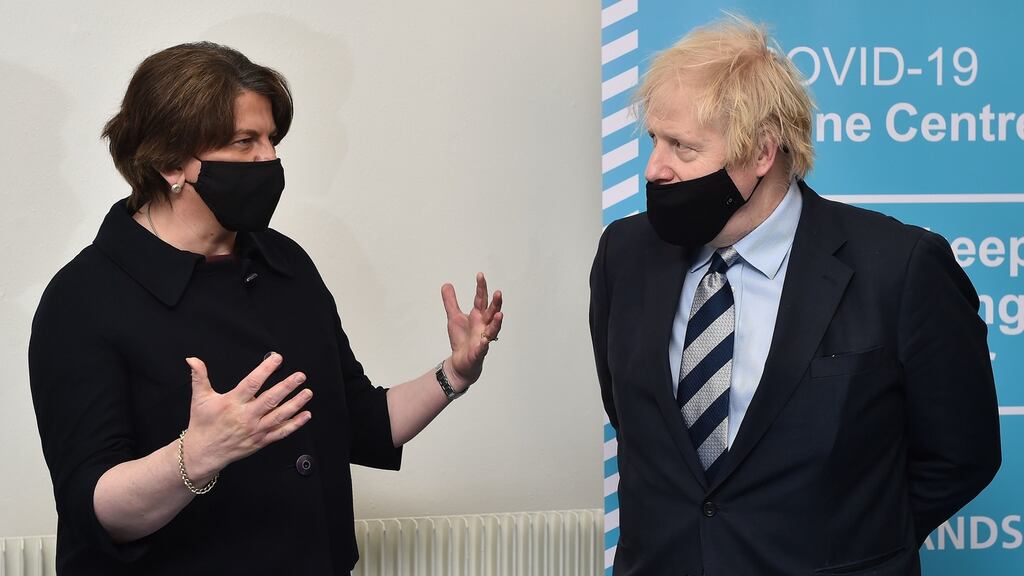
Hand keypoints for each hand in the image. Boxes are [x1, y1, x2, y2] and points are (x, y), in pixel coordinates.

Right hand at [182, 353, 312, 481]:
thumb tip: (192, 359)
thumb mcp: (199, 398)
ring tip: (308, 392)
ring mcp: (255, 430)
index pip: (252, 383)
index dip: (266, 370)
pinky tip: (306, 415)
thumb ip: (199, 377)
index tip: (277, 359)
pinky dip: (295, 424)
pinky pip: (281, 432)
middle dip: (287, 386)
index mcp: (232, 403)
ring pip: (279, 416)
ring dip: (296, 404)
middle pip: (270, 399)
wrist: (203, 453)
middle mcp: (246, 417)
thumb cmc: (202, 424)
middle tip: (300, 376)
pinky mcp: (261, 441)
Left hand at [441, 272, 503, 389]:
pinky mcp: (479, 352)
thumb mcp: (454, 317)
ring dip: (496, 322)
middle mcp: (483, 326)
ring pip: (492, 330)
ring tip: (499, 314)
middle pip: (491, 312)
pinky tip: (485, 341)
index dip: (481, 288)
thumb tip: (446, 284)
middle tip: (498, 292)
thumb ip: (451, 301)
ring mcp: (483, 339)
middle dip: (496, 303)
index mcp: (478, 316)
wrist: (460, 361)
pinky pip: (482, 348)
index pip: (481, 299)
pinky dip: (484, 345)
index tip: (480, 275)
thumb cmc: (461, 339)